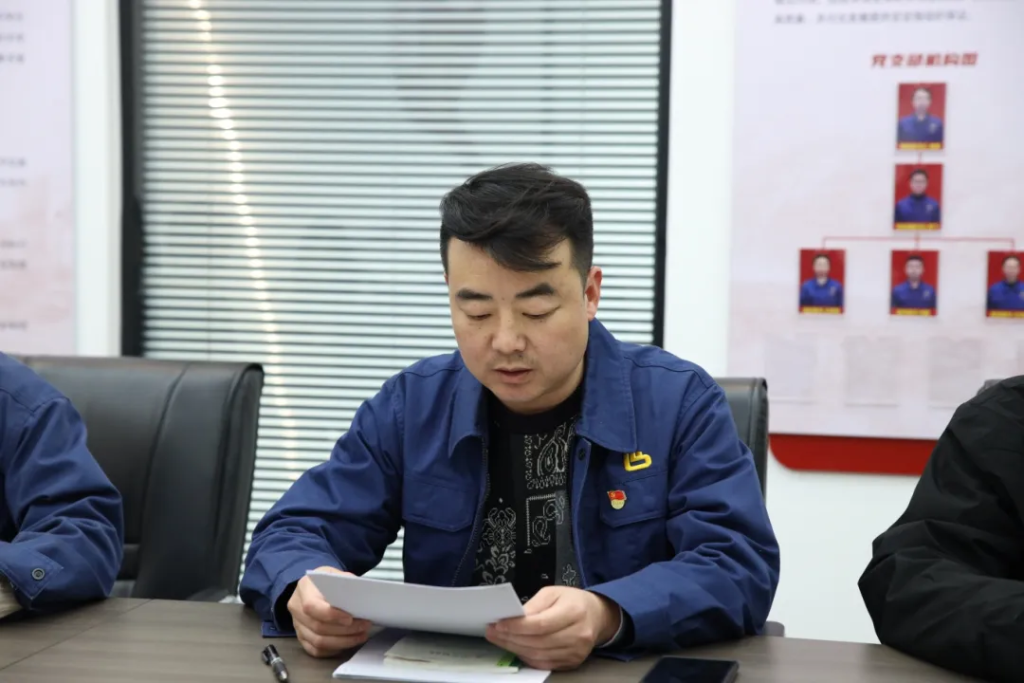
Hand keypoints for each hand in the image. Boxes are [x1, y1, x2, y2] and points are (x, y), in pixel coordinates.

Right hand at [287, 566, 371, 657]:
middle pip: (318, 627)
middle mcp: (296, 608)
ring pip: (318, 641)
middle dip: (344, 630)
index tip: (350, 618)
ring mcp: (297, 625)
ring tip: (360, 636)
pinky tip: (348, 643)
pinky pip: (316, 650)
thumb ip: (345, 581)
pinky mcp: (301, 637)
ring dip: (343, 641)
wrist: (314, 587)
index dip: (331, 616)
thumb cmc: (326, 581)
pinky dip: (334, 649)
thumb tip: (360, 593)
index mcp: (304, 589)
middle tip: (364, 626)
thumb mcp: (335, 573)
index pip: (312, 606)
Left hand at [485, 586, 620, 670]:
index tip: (498, 624)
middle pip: (538, 642)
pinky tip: (516, 648)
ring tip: (500, 639)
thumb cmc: (573, 601)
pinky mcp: (572, 662)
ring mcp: (576, 652)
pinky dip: (526, 657)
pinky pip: (544, 664)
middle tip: (493, 632)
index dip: (517, 626)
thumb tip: (514, 617)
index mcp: (574, 611)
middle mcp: (578, 634)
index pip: (541, 624)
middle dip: (511, 638)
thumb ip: (534, 605)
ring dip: (515, 649)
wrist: (597, 616)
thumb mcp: (553, 592)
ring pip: (539, 655)